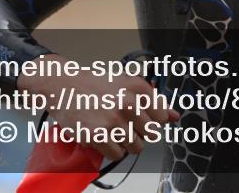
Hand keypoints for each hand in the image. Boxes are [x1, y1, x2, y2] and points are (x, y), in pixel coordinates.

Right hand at [18, 54, 179, 161]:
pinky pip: (118, 154)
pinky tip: (104, 138)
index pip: (161, 117)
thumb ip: (153, 101)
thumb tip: (174, 116)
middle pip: (150, 134)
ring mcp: (114, 120)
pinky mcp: (99, 135)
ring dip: (126, 144)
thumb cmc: (95, 85)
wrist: (63, 86)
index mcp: (139, 88)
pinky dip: (112, 151)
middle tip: (124, 125)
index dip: (151, 121)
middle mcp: (128, 103)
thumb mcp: (127, 84)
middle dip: (139, 133)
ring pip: (136, 147)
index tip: (140, 118)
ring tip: (114, 132)